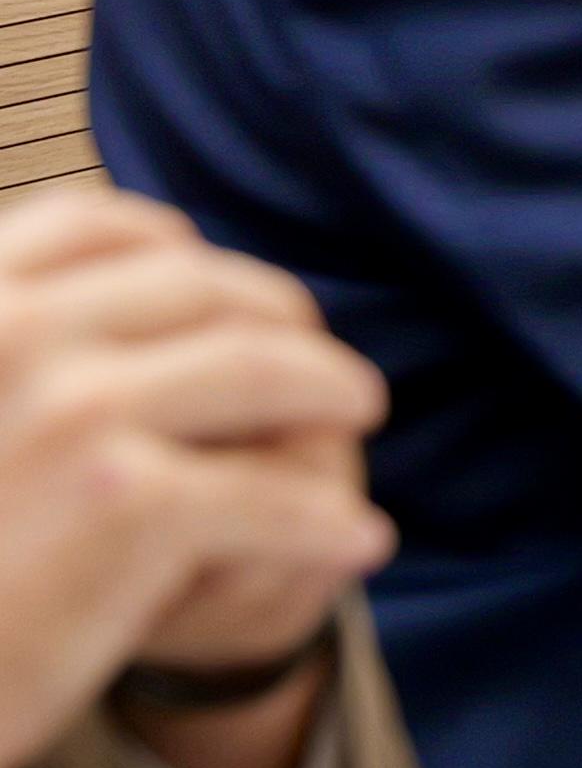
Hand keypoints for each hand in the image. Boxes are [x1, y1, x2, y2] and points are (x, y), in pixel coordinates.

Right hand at [0, 186, 389, 767]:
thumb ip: (9, 355)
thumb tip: (131, 274)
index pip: (90, 227)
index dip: (176, 250)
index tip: (226, 291)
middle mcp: (12, 336)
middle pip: (198, 291)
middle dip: (276, 321)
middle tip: (320, 362)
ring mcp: (75, 415)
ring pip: (261, 369)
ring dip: (329, 388)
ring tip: (359, 411)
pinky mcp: (129, 504)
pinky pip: (270, 494)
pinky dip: (324, 519)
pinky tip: (358, 540)